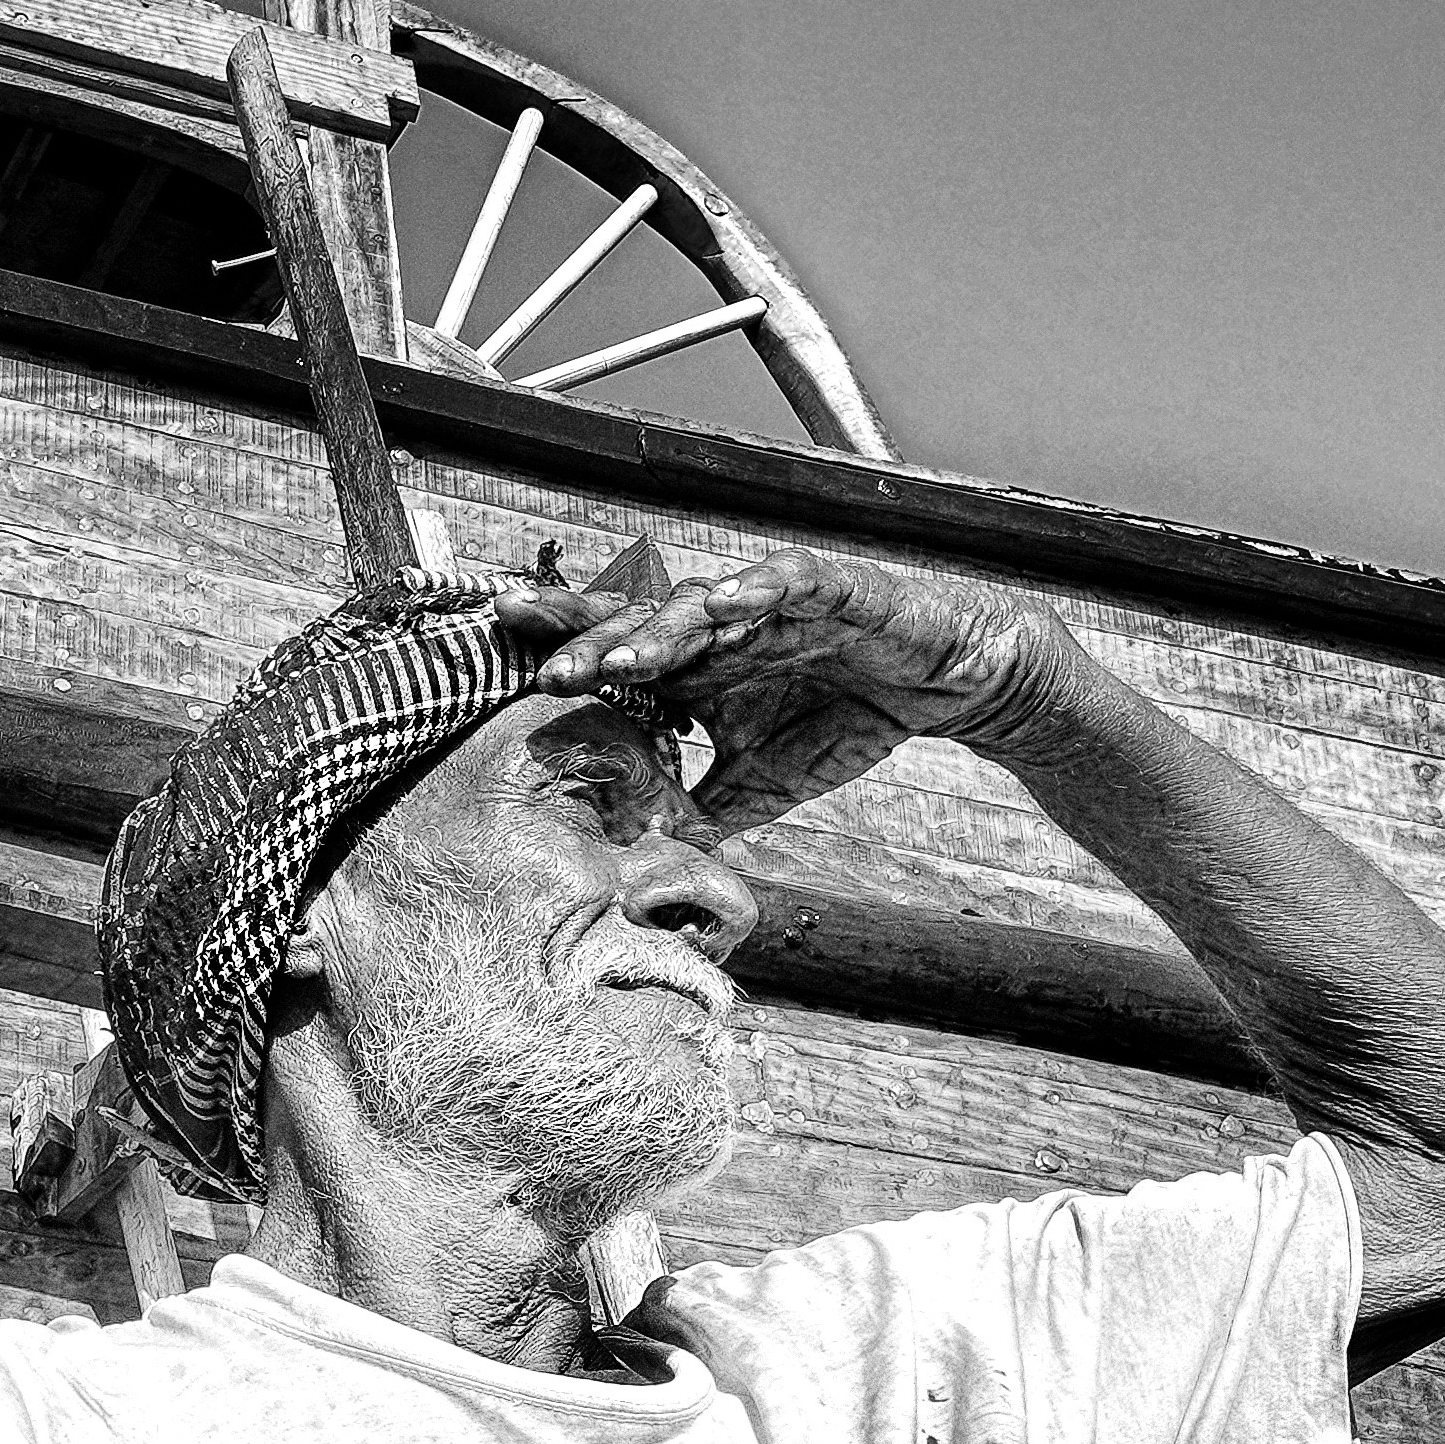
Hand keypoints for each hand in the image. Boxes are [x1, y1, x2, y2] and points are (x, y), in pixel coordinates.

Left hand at [512, 550, 1065, 832]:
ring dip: (659, 630)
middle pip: (636, 623)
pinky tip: (728, 599)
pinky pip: (787, 581)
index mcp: (692, 666)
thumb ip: (702, 810)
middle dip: (584, 638)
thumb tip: (644, 861)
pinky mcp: (826, 587)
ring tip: (619, 659)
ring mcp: (767, 601)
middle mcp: (717, 626)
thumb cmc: (842, 719)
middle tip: (534, 659)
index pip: (613, 657)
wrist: (938, 684)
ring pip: (700, 606)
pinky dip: (758, 588)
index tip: (506, 671)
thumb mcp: (762, 784)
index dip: (564, 658)